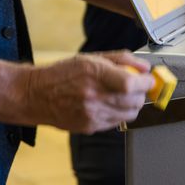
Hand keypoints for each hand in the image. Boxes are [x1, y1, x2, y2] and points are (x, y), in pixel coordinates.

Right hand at [25, 51, 153, 133]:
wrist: (36, 95)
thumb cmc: (63, 73)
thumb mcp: (91, 58)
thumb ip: (121, 59)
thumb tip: (144, 67)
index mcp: (94, 74)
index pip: (131, 84)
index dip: (146, 82)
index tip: (148, 79)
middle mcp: (93, 96)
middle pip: (134, 100)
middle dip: (142, 93)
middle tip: (137, 86)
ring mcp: (91, 114)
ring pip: (129, 114)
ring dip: (132, 104)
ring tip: (122, 95)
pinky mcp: (89, 127)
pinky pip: (117, 122)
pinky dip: (120, 113)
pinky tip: (109, 104)